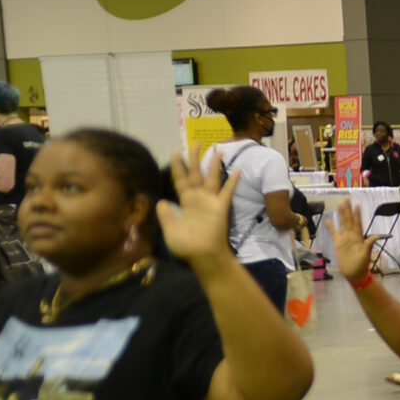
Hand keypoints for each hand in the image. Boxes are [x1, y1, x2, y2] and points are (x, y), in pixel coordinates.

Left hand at [158, 147, 246, 266]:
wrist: (203, 256)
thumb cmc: (186, 246)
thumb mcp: (170, 230)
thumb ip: (166, 215)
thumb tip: (161, 201)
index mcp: (185, 202)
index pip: (180, 180)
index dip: (177, 166)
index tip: (175, 152)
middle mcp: (198, 198)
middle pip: (196, 173)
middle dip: (195, 158)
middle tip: (196, 143)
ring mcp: (210, 201)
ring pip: (211, 177)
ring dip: (214, 164)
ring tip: (217, 149)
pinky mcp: (221, 207)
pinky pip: (227, 191)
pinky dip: (233, 180)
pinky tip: (238, 169)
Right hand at [327, 197, 374, 276]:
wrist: (354, 274)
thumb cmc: (362, 265)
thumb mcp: (366, 255)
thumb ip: (369, 245)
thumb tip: (375, 236)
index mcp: (359, 238)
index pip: (358, 223)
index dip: (357, 214)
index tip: (357, 205)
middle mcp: (352, 236)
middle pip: (349, 220)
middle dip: (348, 210)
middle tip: (347, 199)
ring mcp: (345, 239)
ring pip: (342, 224)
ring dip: (341, 215)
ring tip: (340, 205)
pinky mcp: (338, 244)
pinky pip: (334, 233)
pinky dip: (331, 227)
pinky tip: (328, 220)